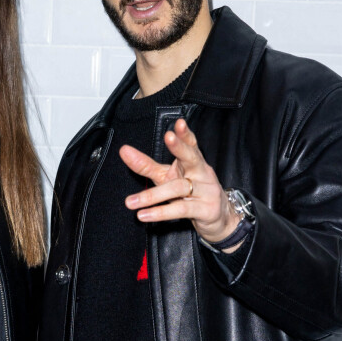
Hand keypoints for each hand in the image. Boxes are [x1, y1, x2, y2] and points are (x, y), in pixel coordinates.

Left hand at [121, 118, 240, 245]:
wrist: (218, 218)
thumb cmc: (189, 192)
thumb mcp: (166, 176)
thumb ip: (145, 164)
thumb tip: (124, 150)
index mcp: (193, 161)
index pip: (191, 144)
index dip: (185, 133)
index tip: (179, 122)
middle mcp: (201, 172)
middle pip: (191, 157)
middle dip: (180, 147)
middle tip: (168, 136)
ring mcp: (206, 191)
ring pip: (178, 188)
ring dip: (153, 195)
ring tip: (131, 202)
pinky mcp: (206, 210)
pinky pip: (181, 209)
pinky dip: (161, 212)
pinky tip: (144, 214)